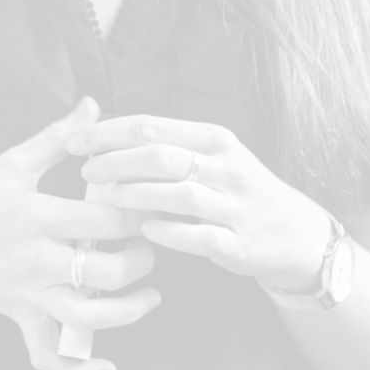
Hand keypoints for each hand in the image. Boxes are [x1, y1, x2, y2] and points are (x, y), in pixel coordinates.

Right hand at [0, 98, 159, 369]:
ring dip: (127, 313)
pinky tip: (107, 367)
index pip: (103, 221)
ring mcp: (28, 295)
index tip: (151, 204)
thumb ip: (58, 137)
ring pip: (87, 319)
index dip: (137, 215)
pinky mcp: (20, 319)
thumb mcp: (11, 163)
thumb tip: (92, 105)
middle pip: (104, 273)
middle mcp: (35, 260)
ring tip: (150, 296)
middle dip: (140, 262)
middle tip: (151, 246)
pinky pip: (48, 357)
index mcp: (36, 216)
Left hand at [67, 114, 330, 291]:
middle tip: (85, 170)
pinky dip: (169, 232)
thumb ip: (167, 147)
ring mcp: (234, 205)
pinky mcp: (238, 242)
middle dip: (115, 162)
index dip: (108, 132)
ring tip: (105, 198)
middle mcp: (226, 166)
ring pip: (179, 193)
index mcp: (214, 139)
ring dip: (136, 195)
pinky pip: (199, 236)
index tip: (75, 141)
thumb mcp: (212, 157)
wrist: (294, 232)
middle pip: (161, 156)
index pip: (152, 127)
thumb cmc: (238, 190)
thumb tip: (106, 138)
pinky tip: (145, 231)